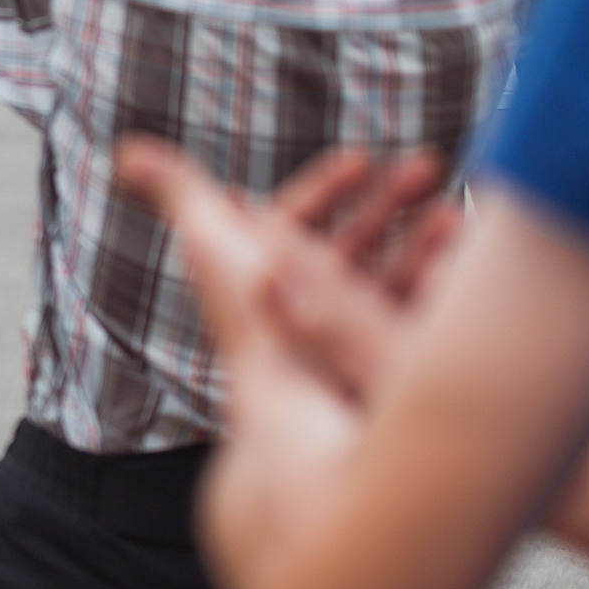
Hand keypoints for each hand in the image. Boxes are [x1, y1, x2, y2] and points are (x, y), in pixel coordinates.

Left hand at [114, 139, 458, 400]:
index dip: (320, 189)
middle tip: (426, 166)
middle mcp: (292, 325)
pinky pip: (403, 331)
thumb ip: (186, 199)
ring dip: (415, 243)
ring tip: (453, 217)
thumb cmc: (271, 336)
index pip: (282, 231)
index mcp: (257, 291)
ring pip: (378, 288)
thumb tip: (130, 155)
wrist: (323, 433)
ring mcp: (334, 359)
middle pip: (338, 255)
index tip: (360, 156)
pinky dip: (430, 292)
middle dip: (382, 205)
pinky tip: (458, 272)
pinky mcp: (372, 390)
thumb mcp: (225, 246)